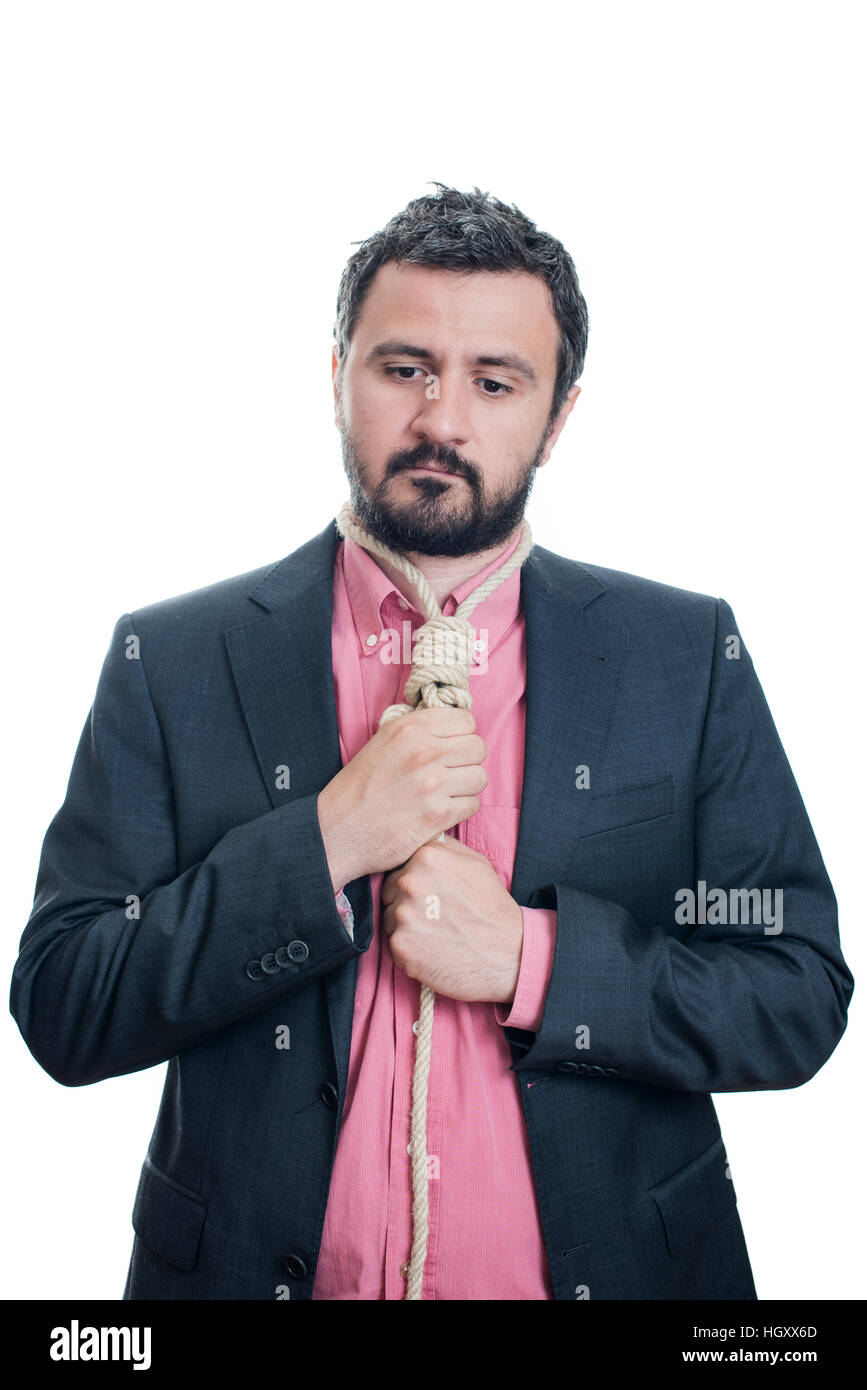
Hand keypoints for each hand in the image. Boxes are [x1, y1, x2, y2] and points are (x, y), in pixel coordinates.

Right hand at [317, 707, 486, 887]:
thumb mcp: (382, 742)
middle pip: (478, 747)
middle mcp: (424, 752)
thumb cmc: (359, 787)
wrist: (337, 829)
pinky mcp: (438, 815)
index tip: (451, 747)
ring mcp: (433, 785)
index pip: (466, 720)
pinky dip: (461, 808)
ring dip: (467, 786)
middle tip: (450, 772)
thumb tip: (454, 727)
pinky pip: (473, 804)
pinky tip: (442, 809)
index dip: (461, 735)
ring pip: (480, 777)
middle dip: (468, 760)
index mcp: (410, 729)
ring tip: (446, 792)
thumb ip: (418, 731)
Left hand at [381, 836, 523, 1003]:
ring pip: (390, 919)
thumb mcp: (475, 863)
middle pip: (390, 893)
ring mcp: (403, 915)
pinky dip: (409, 951)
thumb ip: (443, 847)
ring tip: (437, 934)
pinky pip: (394, 945)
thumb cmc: (491, 907)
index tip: (432, 896)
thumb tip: (423, 837)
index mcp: (426, 858)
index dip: (415, 884)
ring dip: (406, 928)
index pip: (399, 868)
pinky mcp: (401, 946)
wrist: (508, 953)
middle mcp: (410, 882)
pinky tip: (433, 951)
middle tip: (436, 918)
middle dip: (406, 904)